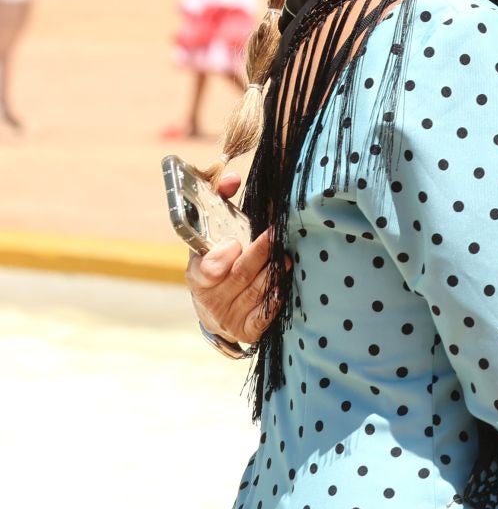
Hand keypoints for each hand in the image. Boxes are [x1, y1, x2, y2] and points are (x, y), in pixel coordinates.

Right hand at [185, 171, 279, 344]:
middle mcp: (210, 300)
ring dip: (274, 272)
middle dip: (259, 255)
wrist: (220, 310)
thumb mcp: (213, 237)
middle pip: (240, 276)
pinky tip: (286, 283)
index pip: (204, 271)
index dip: (218, 259)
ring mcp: (229, 318)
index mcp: (198, 275)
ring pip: (257, 292)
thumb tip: (230, 178)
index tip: (233, 243)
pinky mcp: (248, 330)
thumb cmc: (222, 264)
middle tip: (274, 235)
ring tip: (287, 256)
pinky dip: (276, 298)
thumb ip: (220, 205)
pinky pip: (266, 314)